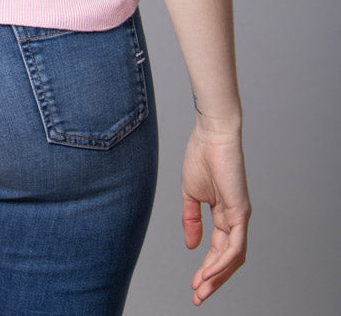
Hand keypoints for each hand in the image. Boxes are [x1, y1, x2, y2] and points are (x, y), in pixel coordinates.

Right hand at [181, 123, 250, 305]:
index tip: (193, 285)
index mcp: (222, 213)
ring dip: (217, 276)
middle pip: (227, 259)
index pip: (217, 249)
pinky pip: (235, 244)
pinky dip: (223, 261)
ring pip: (233, 257)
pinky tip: (209, 271)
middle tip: (198, 297)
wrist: (211, 134)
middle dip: (212, 280)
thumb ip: (191, 220)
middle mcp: (235, 218)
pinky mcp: (241, 211)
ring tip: (201, 289)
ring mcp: (240, 215)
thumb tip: (192, 246)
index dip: (206, 268)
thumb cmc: (201, 156)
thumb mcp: (190, 194)